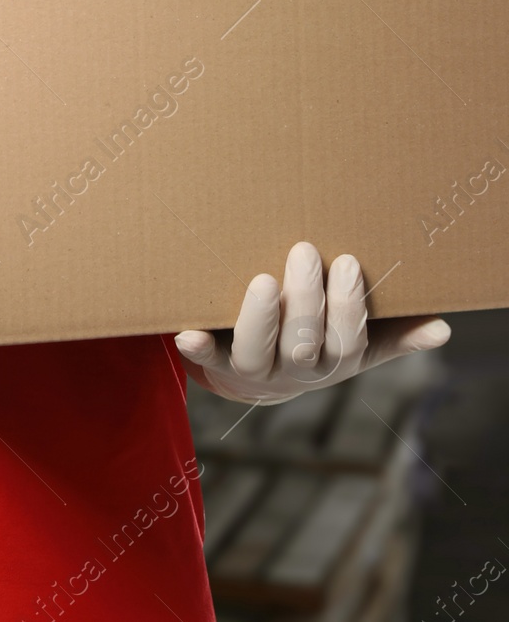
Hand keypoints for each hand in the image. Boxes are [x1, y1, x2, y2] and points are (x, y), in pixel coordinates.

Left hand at [174, 241, 450, 403]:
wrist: (261, 378)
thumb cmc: (317, 345)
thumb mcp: (357, 346)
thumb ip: (395, 336)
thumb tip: (442, 329)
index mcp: (333, 363)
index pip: (347, 340)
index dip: (347, 305)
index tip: (347, 262)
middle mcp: (295, 371)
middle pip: (303, 342)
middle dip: (305, 298)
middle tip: (303, 250)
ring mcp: (255, 371)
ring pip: (257, 352)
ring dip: (259, 317)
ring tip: (262, 281)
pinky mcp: (218, 365)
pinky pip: (208, 361)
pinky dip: (199, 348)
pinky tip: (187, 333)